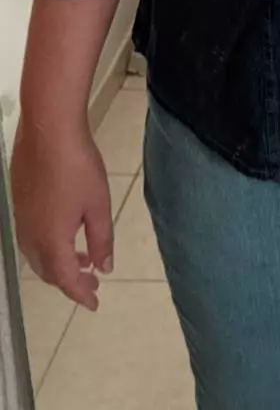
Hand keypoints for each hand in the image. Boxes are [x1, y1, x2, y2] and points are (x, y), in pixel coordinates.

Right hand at [11, 118, 113, 309]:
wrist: (48, 132)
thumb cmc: (78, 167)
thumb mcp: (99, 205)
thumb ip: (102, 240)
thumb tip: (104, 268)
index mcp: (52, 242)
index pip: (66, 280)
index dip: (81, 295)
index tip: (95, 304)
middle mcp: (31, 237)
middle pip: (49, 272)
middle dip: (70, 280)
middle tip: (92, 282)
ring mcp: (21, 221)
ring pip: (38, 256)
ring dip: (60, 263)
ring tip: (83, 259)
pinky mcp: (19, 204)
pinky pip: (32, 239)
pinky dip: (50, 246)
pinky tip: (66, 232)